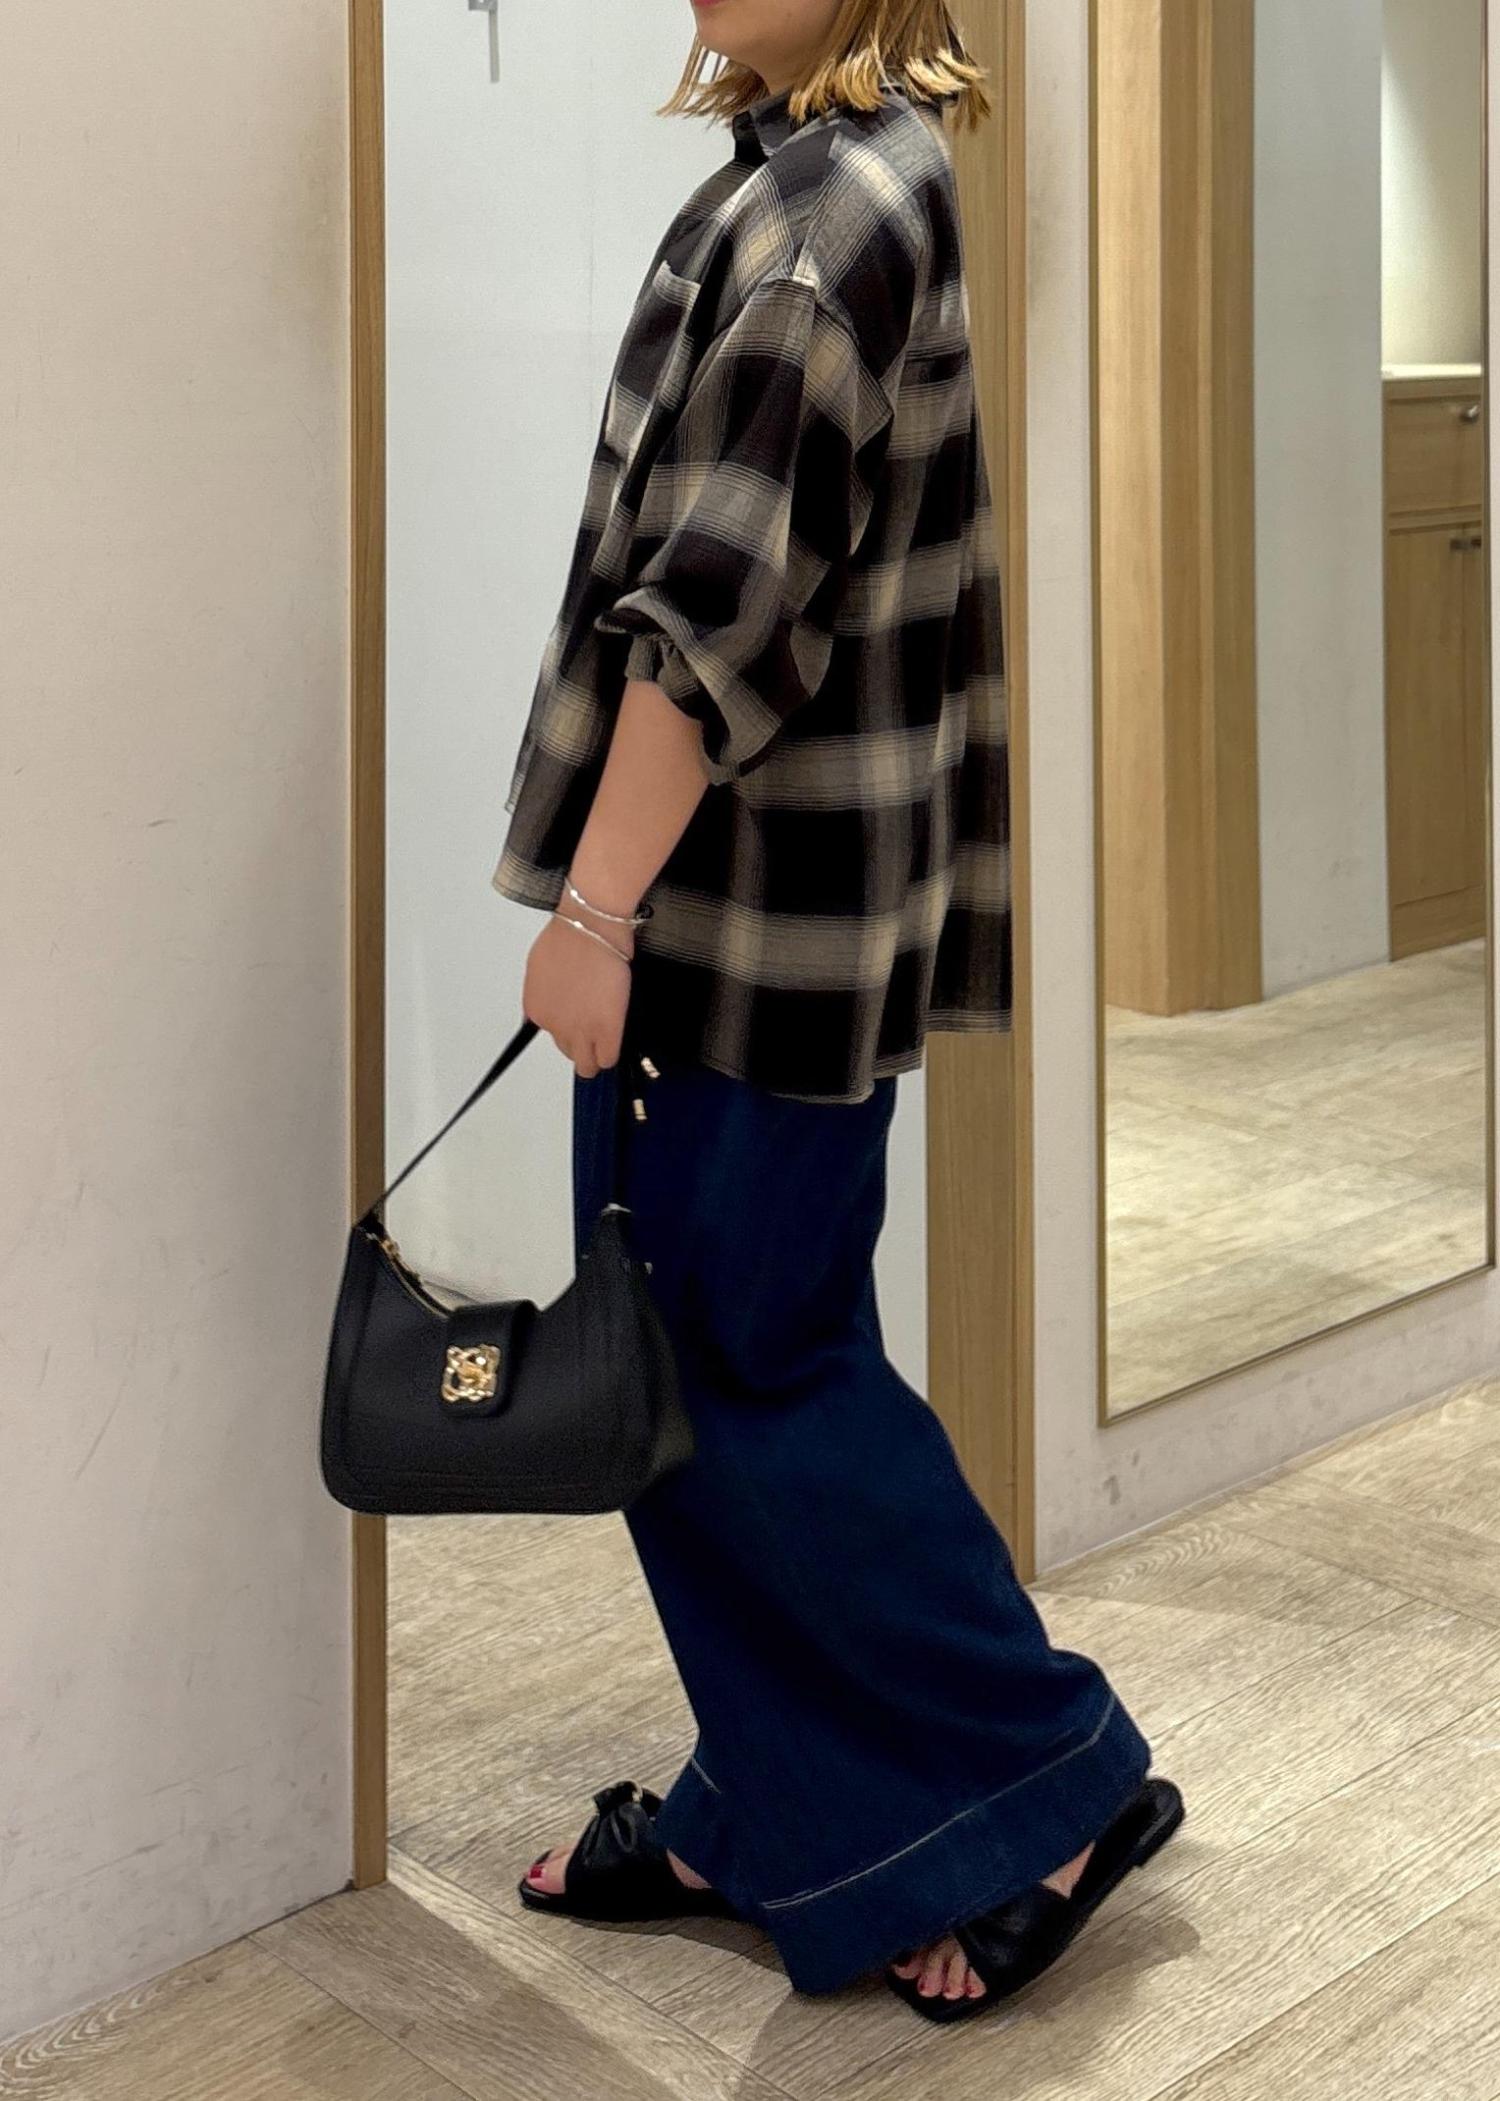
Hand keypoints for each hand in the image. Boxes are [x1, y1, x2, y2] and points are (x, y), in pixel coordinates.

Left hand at [523, 910, 633, 1076]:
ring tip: (603, 1045)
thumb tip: (550, 1003)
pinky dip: (611, 1053)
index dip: (567, 1027)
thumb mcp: (540, 966)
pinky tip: (615, 1041)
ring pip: (586, 1064)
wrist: (590, 928)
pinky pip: (607, 1058)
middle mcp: (554, 1025)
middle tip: (593, 1031)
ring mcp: (581, 1030)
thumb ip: (544, 992)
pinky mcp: (606, 1030)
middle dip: (580, 1043)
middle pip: (567, 1050)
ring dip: (594, 1056)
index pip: (550, 1034)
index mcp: (536, 1009)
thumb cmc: (569, 936)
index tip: (576, 1023)